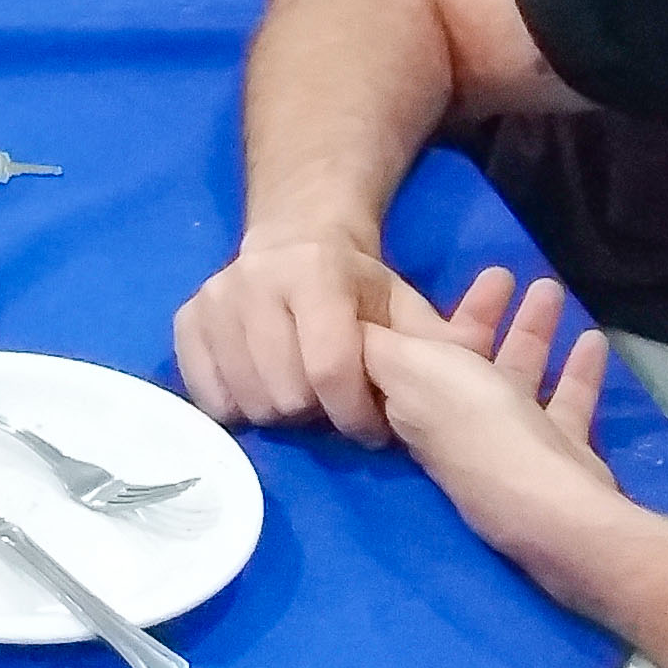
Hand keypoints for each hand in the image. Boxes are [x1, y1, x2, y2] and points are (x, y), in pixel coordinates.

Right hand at [173, 234, 440, 444]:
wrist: (295, 239)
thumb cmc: (360, 287)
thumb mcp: (406, 305)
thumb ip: (443, 343)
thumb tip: (481, 378)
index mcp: (315, 271)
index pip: (329, 370)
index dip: (355, 414)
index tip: (372, 428)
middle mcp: (255, 280)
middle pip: (284, 393)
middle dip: (317, 416)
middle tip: (333, 410)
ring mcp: (214, 299)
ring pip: (244, 400)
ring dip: (278, 415)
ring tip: (302, 401)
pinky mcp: (186, 319)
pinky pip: (204, 395)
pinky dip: (235, 407)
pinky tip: (262, 393)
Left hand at [356, 268, 619, 565]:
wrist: (553, 502)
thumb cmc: (477, 422)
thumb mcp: (414, 369)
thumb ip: (379, 346)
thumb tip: (348, 329)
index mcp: (414, 405)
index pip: (405, 354)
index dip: (416, 314)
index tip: (429, 279)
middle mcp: (456, 425)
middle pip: (465, 359)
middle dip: (483, 314)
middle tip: (505, 272)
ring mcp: (509, 442)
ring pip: (517, 374)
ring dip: (532, 333)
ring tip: (552, 288)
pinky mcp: (556, 454)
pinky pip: (565, 402)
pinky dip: (577, 371)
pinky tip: (594, 338)